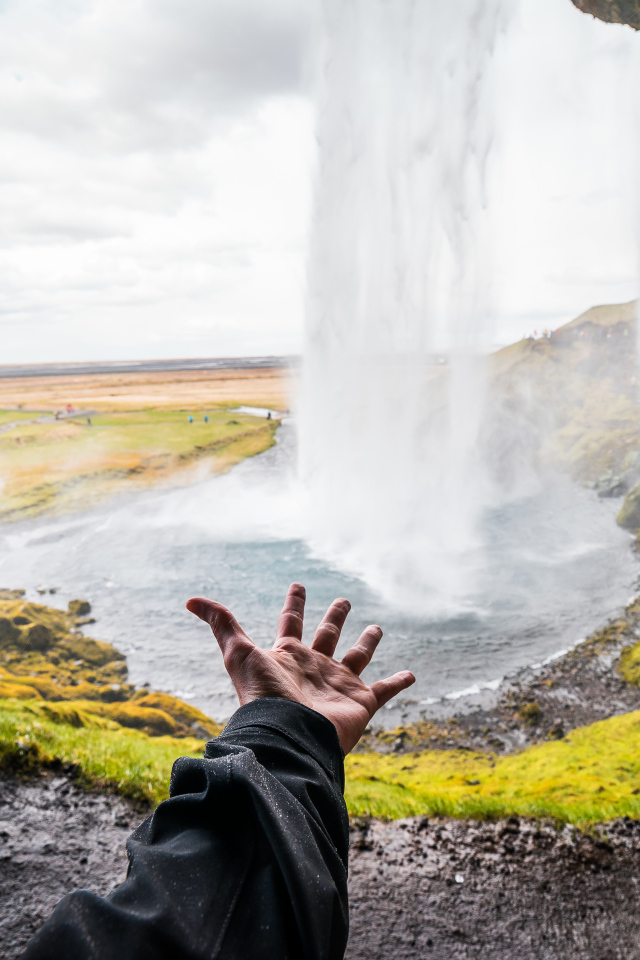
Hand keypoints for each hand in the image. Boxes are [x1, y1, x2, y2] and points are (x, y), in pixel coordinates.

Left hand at [186, 583, 414, 753]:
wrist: (291, 736)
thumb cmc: (265, 696)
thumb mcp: (239, 653)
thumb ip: (220, 623)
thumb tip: (191, 599)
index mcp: (288, 654)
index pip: (291, 621)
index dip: (294, 601)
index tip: (298, 585)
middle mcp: (314, 666)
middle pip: (327, 635)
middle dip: (335, 617)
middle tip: (344, 599)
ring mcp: (338, 684)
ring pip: (356, 657)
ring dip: (367, 642)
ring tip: (376, 628)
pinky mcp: (360, 702)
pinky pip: (383, 690)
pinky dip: (398, 682)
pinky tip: (411, 674)